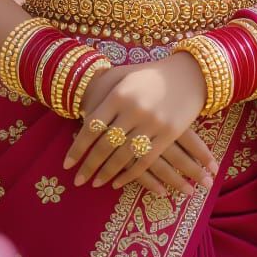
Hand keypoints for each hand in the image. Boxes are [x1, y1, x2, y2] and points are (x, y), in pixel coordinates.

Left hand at [63, 53, 217, 196]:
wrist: (189, 73)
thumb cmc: (150, 75)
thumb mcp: (125, 76)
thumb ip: (104, 93)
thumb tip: (81, 114)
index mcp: (120, 94)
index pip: (92, 126)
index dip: (78, 148)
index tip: (67, 164)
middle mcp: (134, 109)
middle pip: (105, 145)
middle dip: (89, 165)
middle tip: (78, 180)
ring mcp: (153, 123)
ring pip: (124, 156)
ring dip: (107, 173)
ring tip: (95, 183)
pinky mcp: (169, 134)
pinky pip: (145, 160)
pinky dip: (130, 174)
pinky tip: (119, 182)